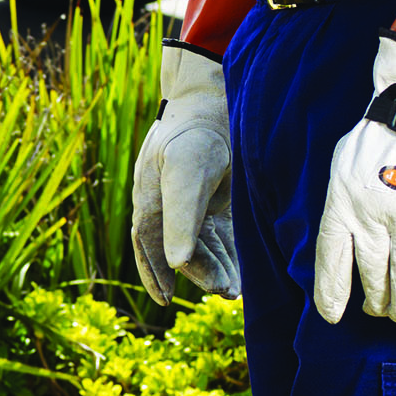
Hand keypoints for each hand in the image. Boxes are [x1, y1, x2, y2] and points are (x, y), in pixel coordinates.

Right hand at [130, 42, 234, 305]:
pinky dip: (231, 253)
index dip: (153, 273)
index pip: (149, 245)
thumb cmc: (197, 130)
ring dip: (217, 267)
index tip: (165, 299)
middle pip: (179, 249)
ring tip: (236, 289)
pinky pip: (221, 234)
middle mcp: (169, 203)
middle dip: (200, 273)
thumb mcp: (188, 172)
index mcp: (151, 198)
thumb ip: (182, 217)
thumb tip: (177, 263)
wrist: (220, 95)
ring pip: (202, 245)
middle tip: (224, 292)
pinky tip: (246, 269)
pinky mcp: (218, 196)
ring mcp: (195, 200)